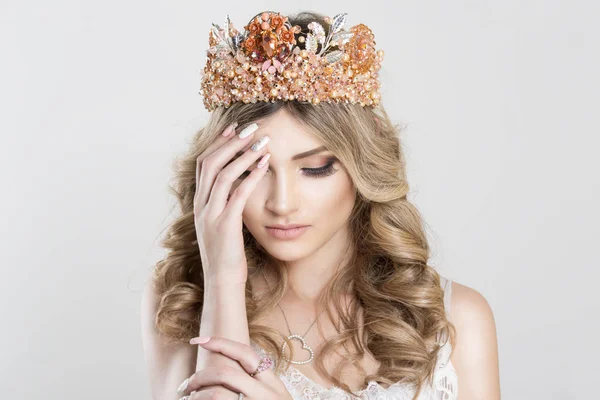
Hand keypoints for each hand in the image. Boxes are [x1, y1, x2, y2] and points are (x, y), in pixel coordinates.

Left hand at [176, 336, 292, 399]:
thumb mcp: (275, 398)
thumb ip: (258, 384)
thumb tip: (226, 373)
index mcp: (273, 383)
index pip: (245, 354)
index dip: (220, 343)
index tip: (199, 340)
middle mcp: (267, 393)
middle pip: (225, 373)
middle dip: (200, 376)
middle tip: (187, 385)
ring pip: (216, 394)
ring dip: (197, 396)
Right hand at [193, 121, 269, 285]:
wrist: (221, 281)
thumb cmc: (226, 253)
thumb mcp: (221, 223)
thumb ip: (225, 203)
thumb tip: (238, 184)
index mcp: (199, 203)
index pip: (203, 163)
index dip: (218, 143)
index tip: (234, 128)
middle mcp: (201, 205)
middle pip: (210, 163)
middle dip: (231, 142)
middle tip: (251, 127)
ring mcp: (211, 215)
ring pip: (223, 175)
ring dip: (243, 155)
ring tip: (262, 142)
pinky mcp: (225, 225)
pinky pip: (237, 194)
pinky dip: (251, 176)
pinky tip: (264, 164)